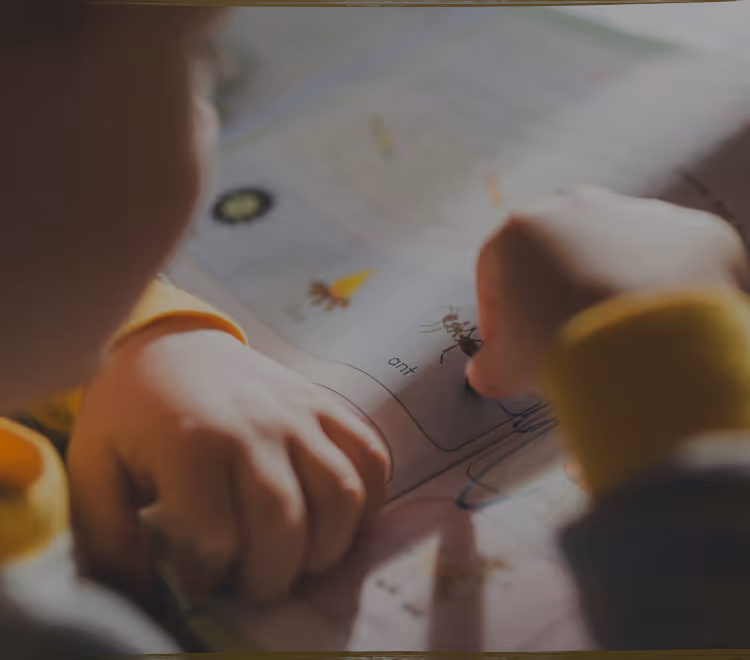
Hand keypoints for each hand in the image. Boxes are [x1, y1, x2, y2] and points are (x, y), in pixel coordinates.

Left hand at [66, 319, 390, 601]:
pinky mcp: (324, 404)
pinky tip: (340, 520)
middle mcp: (255, 426)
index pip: (216, 538)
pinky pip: (370, 456)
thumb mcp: (94, 467)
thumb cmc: (132, 410)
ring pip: (341, 495)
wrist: (172, 342)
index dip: (207, 575)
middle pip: (285, 525)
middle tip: (251, 582)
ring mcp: (299, 412)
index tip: (196, 575)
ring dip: (327, 547)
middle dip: (271, 577)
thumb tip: (149, 588)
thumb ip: (109, 535)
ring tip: (299, 559)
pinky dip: (369, 499)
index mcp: (191, 444)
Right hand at [467, 186, 748, 398]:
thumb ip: (488, 368)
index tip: (508, 345)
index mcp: (521, 230)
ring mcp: (639, 214)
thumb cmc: (562, 347)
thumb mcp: (505, 369)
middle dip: (556, 295)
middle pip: (557, 255)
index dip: (497, 313)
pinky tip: (658, 329)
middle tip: (562, 340)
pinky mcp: (692, 232)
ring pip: (616, 253)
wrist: (647, 348)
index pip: (495, 269)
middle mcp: (578, 208)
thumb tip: (487, 374)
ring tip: (615, 339)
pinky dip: (664, 291)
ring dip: (611, 287)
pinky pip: (671, 262)